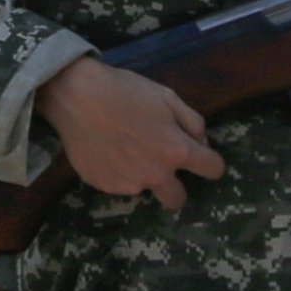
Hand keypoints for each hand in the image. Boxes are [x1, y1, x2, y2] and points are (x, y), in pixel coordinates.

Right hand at [34, 56, 226, 209]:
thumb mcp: (168, 97)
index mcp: (176, 151)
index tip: (204, 160)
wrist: (77, 96)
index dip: (212, 163)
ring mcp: (128, 184)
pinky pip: (119, 184)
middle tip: (163, 168)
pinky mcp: (104, 186)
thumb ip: (193, 123)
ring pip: (144, 189)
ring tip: (125, 147)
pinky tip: (107, 149)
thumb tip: (202, 144)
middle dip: (177, 188)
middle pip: (177, 200)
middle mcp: (155, 175)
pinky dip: (118, 172)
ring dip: (142, 174)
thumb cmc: (126, 91)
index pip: (212, 170)